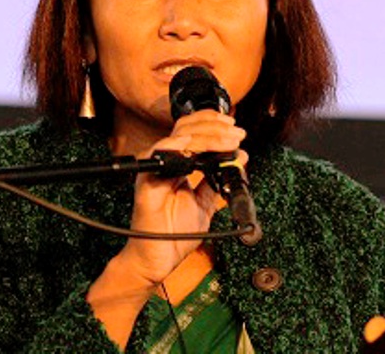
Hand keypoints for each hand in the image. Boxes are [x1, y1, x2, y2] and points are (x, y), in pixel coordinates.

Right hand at [116, 110, 248, 285]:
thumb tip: (238, 159)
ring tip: (228, 140)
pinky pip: (156, 157)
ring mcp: (155, 172)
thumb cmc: (175, 234)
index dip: (214, 124)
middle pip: (187, 128)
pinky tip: (191, 144)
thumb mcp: (205, 204)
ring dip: (206, 135)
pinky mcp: (147, 184)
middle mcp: (166, 164)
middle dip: (215, 126)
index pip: (194, 131)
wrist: (159, 260)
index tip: (235, 129)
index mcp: (178, 166)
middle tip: (236, 133)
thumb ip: (216, 182)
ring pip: (178, 138)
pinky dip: (174, 146)